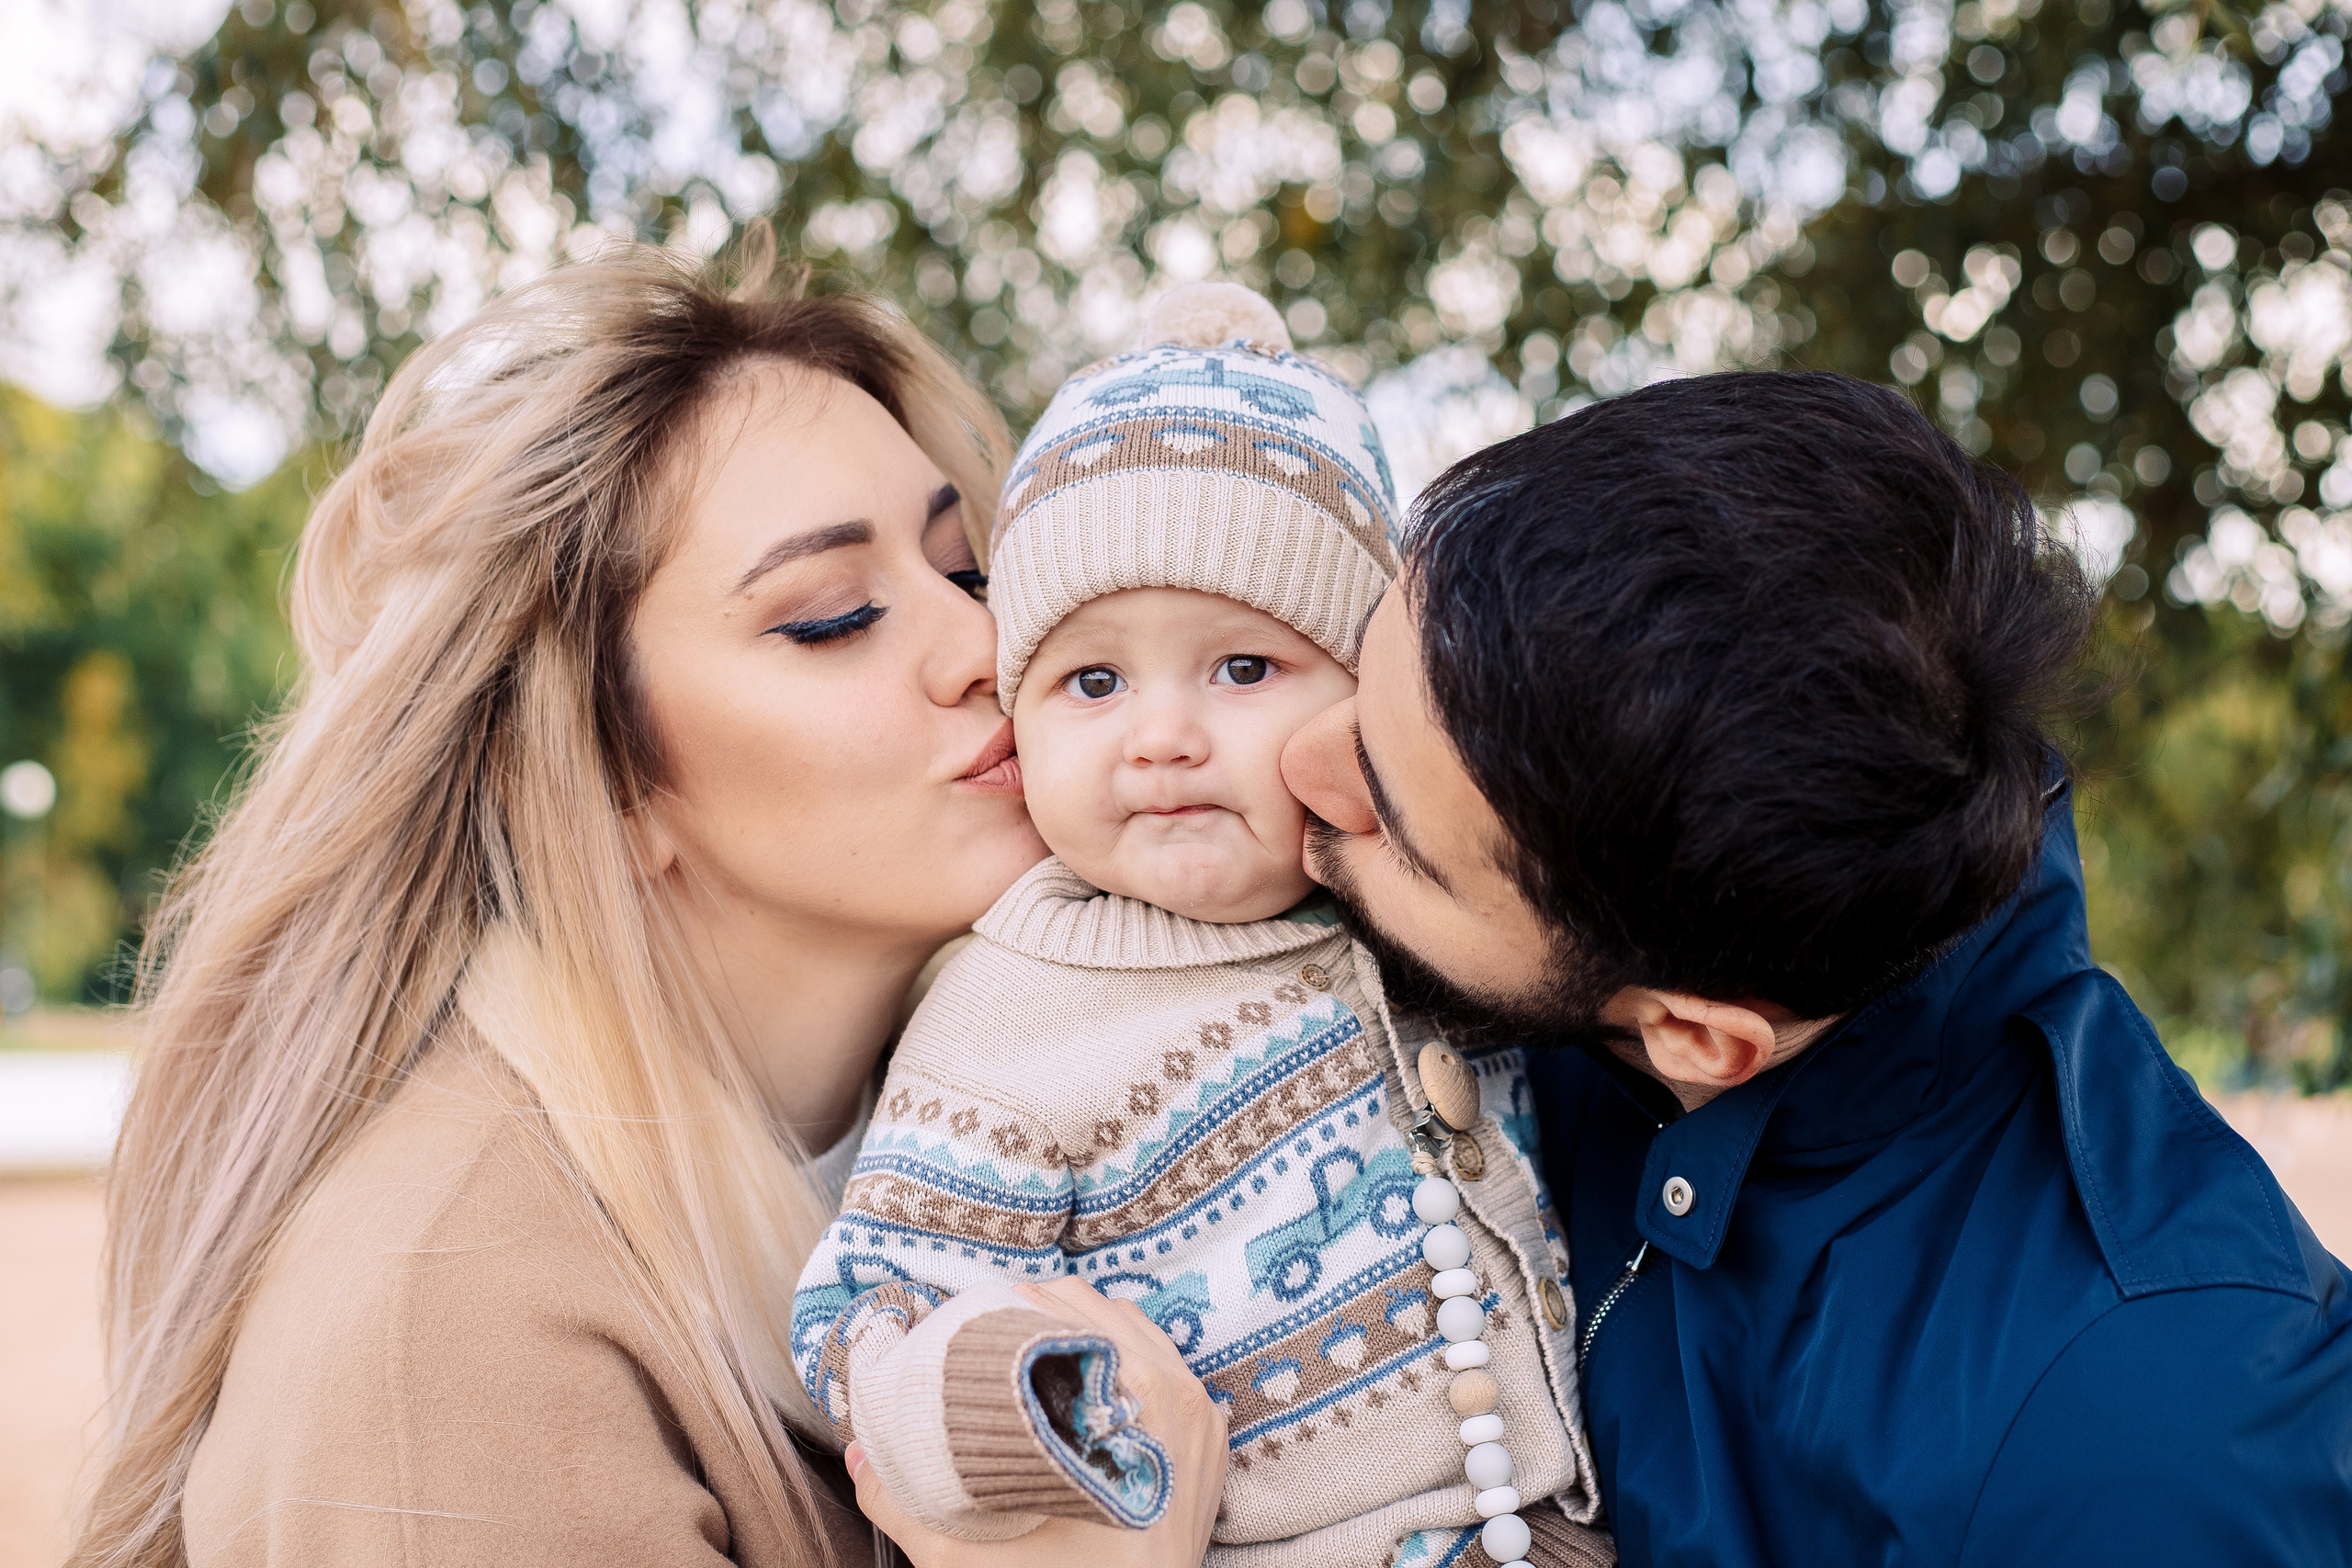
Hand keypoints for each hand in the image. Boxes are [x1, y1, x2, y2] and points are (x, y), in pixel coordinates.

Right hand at [846, 1275, 1226, 1567]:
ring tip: (1021, 1357)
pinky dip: (1117, 1360)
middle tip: (985, 1340)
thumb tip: (858, 1454)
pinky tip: (1072, 1388)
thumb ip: (904, 1506)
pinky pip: (1163, 1363)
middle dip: (1034, 1313)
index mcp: (1138, 1405)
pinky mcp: (1210, 1435)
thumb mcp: (969, 1560)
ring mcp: (1202, 1415)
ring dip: (1075, 1332)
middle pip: (1095, 1307)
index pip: (1061, 1311)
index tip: (968, 1326)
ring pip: (1130, 1327)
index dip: (1006, 1308)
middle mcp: (1179, 1396)